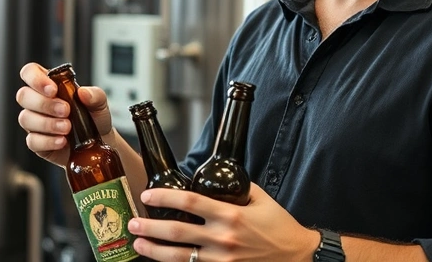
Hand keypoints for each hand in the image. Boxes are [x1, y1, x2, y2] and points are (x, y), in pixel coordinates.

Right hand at [16, 62, 114, 166]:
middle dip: (44, 103)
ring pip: (25, 118)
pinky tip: (61, 141)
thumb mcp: (100, 103)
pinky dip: (47, 141)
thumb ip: (95, 95)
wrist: (98, 144)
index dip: (35, 78)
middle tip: (66, 110)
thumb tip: (84, 92)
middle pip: (23, 95)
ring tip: (67, 127)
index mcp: (49, 85)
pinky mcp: (36, 142)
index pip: (30, 72)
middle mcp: (38, 102)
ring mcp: (35, 123)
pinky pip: (32, 141)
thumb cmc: (93, 119)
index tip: (53, 89)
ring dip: (47, 123)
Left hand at [127, 184, 317, 261]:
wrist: (298, 257)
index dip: (164, 198)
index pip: (189, 202)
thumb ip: (236, 188)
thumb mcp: (260, 199)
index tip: (148, 195)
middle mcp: (224, 239)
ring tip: (139, 244)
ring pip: (180, 257)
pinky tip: (162, 261)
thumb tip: (214, 178)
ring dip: (154, 251)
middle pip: (177, 232)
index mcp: (231, 215)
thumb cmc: (280, 228)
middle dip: (150, 228)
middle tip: (133, 223)